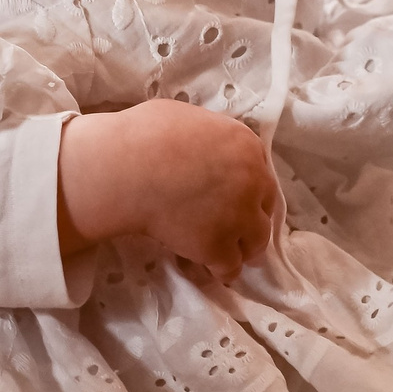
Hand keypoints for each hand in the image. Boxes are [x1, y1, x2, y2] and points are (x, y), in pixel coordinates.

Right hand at [58, 101, 278, 277]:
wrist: (128, 170)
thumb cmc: (146, 134)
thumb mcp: (188, 118)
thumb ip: (208, 135)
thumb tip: (201, 144)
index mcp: (246, 146)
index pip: (260, 170)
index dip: (248, 187)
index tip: (238, 196)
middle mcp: (253, 181)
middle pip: (265, 207)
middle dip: (253, 217)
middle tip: (240, 228)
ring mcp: (239, 217)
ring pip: (257, 241)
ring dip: (245, 248)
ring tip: (235, 255)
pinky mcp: (218, 247)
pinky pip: (229, 267)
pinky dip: (222, 271)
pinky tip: (215, 273)